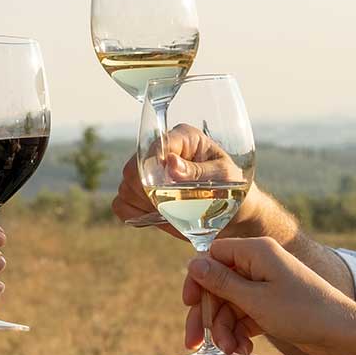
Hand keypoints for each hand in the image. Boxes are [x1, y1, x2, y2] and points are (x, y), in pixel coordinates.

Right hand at [112, 125, 268, 236]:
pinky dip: (135, 214)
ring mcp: (147, 173)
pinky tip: (157, 216)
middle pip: (133, 169)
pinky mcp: (139, 195)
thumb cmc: (234, 188)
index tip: (172, 188)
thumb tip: (170, 163)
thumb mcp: (224, 178)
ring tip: (173, 210)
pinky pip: (121, 204)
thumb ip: (197, 171)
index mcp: (182, 138)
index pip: (153, 147)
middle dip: (150, 193)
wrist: (233, 214)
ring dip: (145, 205)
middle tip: (176, 204)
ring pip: (126, 188)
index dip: (156, 170)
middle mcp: (160, 151)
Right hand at [180, 237, 355, 354]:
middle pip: (218, 285)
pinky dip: (240, 334)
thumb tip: (192, 263)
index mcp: (256, 252)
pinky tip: (243, 351)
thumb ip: (221, 282)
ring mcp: (265, 286)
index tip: (188, 304)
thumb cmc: (302, 311)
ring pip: (229, 305)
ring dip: (225, 330)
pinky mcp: (271, 305)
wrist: (342, 333)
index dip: (198, 280)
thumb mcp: (255, 300)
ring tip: (231, 351)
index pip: (212, 256)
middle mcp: (259, 264)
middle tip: (194, 342)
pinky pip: (244, 317)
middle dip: (207, 315)